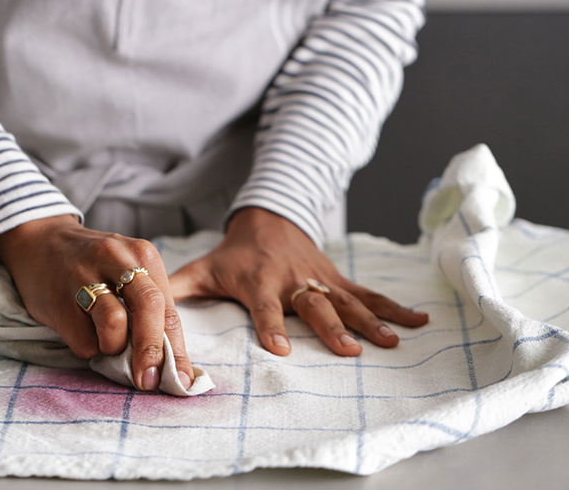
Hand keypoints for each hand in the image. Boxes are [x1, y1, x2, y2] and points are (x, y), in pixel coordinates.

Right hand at [0, 215, 194, 389]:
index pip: (168, 308)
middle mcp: (115, 258)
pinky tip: (81, 331)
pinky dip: (87, 347)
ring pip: (114, 324)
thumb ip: (150, 308)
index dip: (177, 349)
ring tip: (106, 342)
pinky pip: (82, 340)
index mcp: (142, 254)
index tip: (180, 380)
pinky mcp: (57, 298)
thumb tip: (170, 364)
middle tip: (148, 380)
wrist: (40, 241)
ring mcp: (83, 275)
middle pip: (148, 308)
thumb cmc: (94, 266)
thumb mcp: (128, 272)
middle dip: (151, 350)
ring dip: (114, 346)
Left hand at [169, 207, 427, 355]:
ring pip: (346, 299)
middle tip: (350, 349)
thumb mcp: (205, 267)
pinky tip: (419, 322)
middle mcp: (292, 281)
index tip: (280, 348)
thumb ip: (180, 289)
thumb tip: (149, 311)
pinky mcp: (336, 277)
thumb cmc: (232, 254)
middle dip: (331, 326)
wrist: (268, 218)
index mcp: (258, 283)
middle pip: (313, 305)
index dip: (270, 326)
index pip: (264, 307)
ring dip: (370, 319)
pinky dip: (394, 306)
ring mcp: (319, 278)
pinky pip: (367, 292)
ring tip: (391, 341)